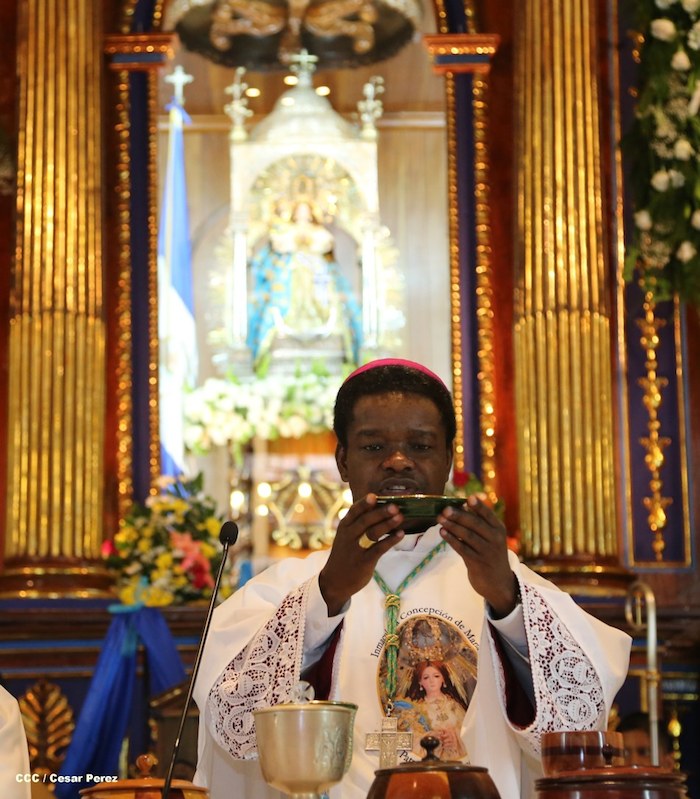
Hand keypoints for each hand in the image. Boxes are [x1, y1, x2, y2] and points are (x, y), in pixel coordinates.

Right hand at [319, 494, 404, 615]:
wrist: (335, 581)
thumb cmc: (345, 555)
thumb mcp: (345, 536)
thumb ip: (358, 523)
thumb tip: (379, 507)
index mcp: (344, 527)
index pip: (354, 512)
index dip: (364, 504)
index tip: (374, 496)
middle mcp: (348, 536)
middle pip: (365, 521)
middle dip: (380, 512)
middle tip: (395, 506)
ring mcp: (356, 549)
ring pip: (373, 533)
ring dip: (388, 524)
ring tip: (400, 517)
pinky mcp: (364, 561)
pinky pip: (379, 548)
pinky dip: (391, 540)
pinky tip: (400, 534)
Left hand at [437, 495, 516, 617]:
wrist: (498, 582)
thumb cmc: (490, 554)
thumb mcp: (491, 537)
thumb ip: (479, 523)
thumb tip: (460, 505)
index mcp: (499, 529)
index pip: (488, 515)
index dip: (479, 506)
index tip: (468, 498)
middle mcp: (495, 539)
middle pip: (476, 524)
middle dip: (459, 516)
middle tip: (445, 509)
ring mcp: (487, 552)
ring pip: (467, 536)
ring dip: (452, 526)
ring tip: (440, 519)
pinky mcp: (477, 563)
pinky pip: (462, 549)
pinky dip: (451, 540)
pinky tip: (442, 532)